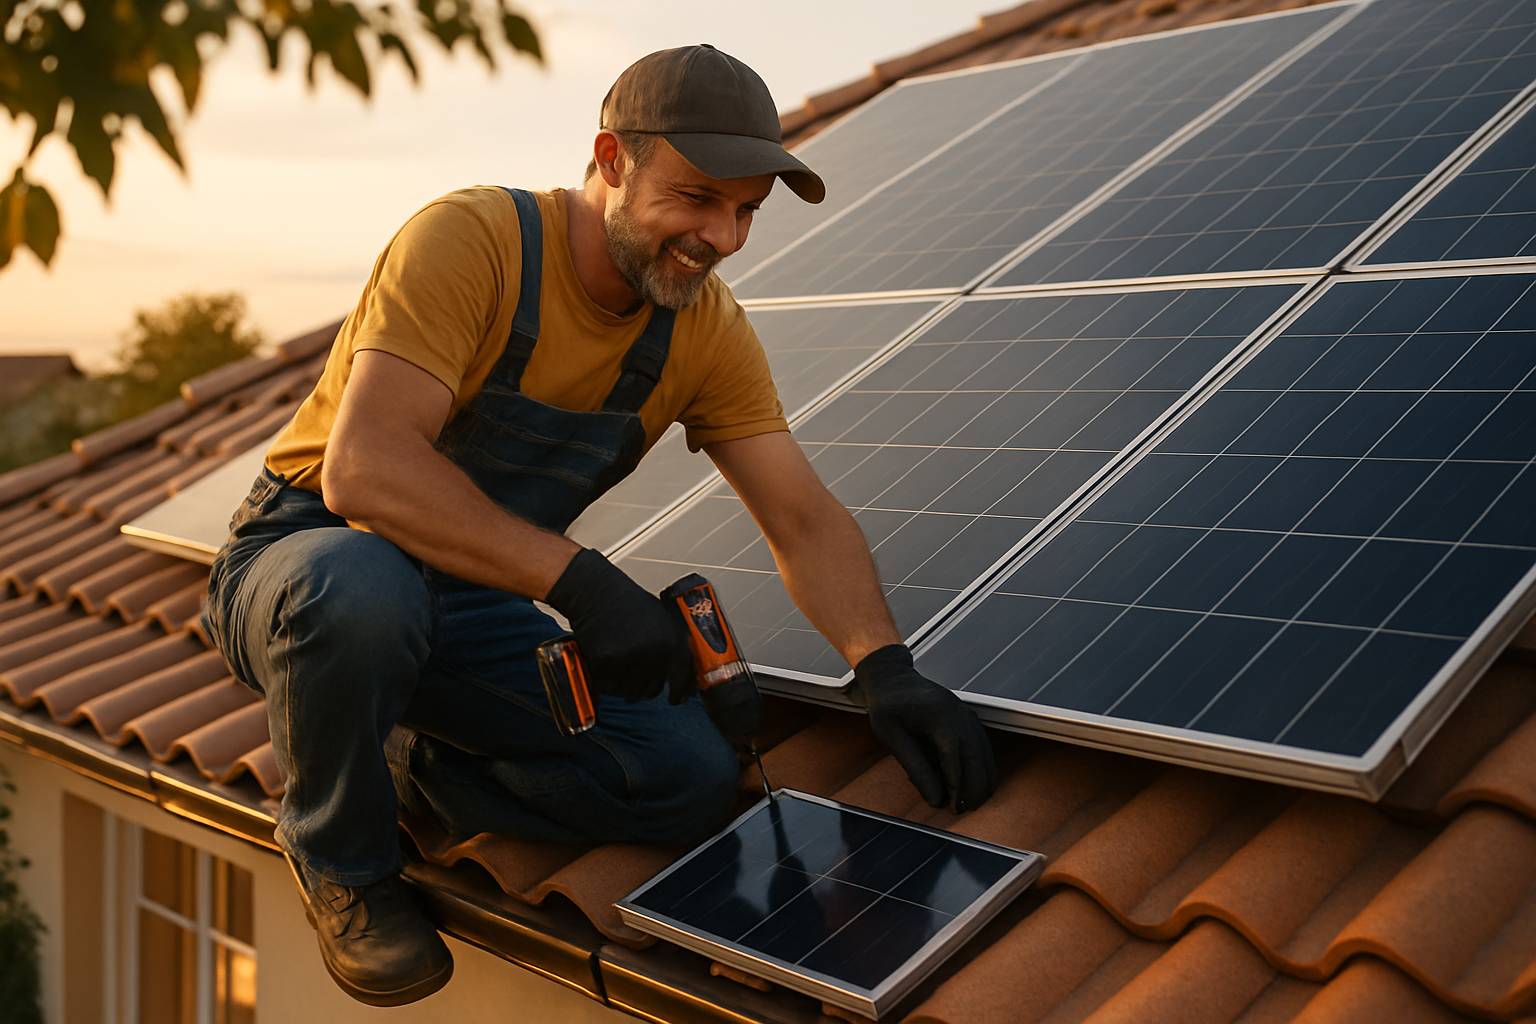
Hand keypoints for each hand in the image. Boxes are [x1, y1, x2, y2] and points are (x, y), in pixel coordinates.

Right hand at [545, 549, 692, 701]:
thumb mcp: (663, 620)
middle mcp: (655, 651)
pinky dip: (602, 679)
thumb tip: (683, 674)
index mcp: (672, 641)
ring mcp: (630, 657)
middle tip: (633, 671)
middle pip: (652, 690)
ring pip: (628, 691)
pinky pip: (606, 685)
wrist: (597, 591)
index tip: (675, 699)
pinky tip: (603, 660)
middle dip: (643, 686)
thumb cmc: (628, 604)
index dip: (679, 692)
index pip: (681, 677)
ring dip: (622, 684)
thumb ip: (674, 646)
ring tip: (617, 661)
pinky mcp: (605, 661)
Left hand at [853, 644, 997, 811]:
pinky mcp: (968, 721)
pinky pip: (983, 749)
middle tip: (961, 811)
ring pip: (986, 756)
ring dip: (980, 782)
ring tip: (967, 804)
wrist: (893, 679)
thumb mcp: (892, 737)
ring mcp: (967, 717)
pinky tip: (971, 786)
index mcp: (940, 717)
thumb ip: (916, 767)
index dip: (958, 787)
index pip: (956, 758)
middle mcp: (960, 716)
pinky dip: (980, 769)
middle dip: (973, 789)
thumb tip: (935, 799)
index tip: (954, 808)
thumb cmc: (888, 705)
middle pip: (978, 759)